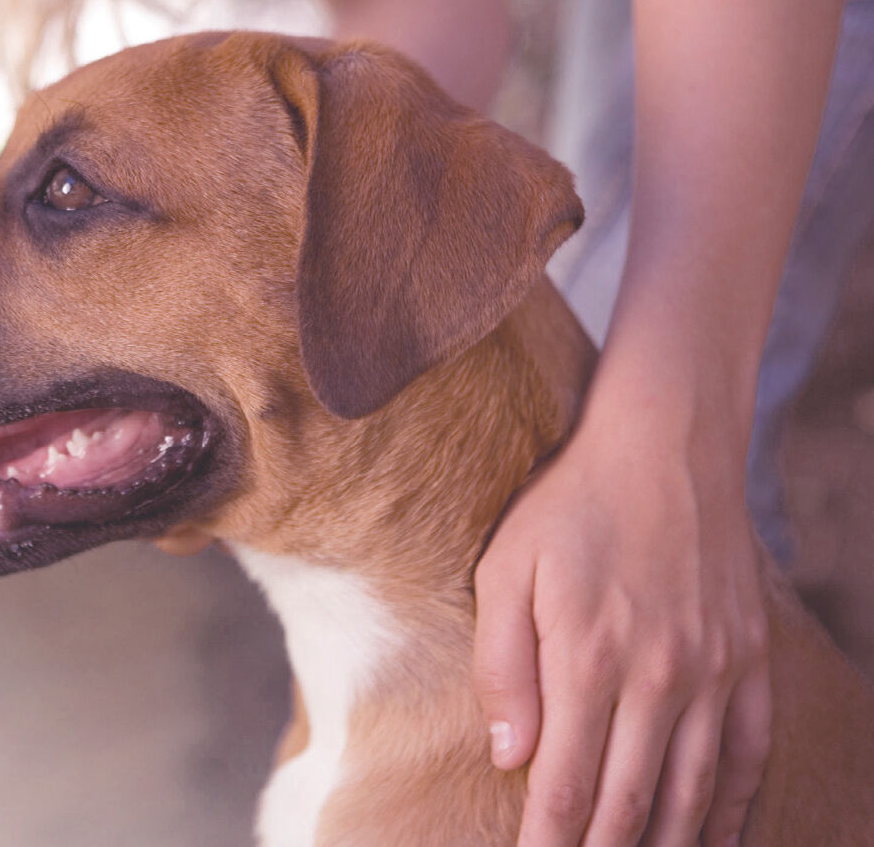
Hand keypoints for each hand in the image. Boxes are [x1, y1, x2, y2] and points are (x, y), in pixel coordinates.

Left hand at [472, 381, 771, 846]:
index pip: (564, 786)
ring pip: (694, 793)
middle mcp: (659, 680)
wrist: (667, 444)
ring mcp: (715, 674)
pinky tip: (717, 837)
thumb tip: (510, 754)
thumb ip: (502, 665)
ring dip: (666, 845)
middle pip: (630, 804)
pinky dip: (733, 807)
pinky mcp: (750, 660)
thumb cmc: (571, 505)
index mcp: (588, 661)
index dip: (548, 843)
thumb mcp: (506, 570)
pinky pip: (749, 755)